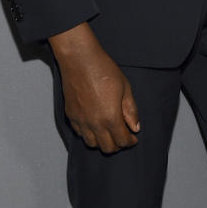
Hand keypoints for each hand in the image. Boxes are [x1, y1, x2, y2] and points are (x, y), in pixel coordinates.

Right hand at [48, 22, 139, 151]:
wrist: (80, 60)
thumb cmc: (104, 70)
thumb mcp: (125, 88)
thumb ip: (131, 111)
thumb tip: (135, 127)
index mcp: (111, 117)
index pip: (122, 141)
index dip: (130, 141)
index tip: (133, 137)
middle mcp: (94, 123)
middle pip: (107, 148)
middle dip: (118, 145)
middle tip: (123, 136)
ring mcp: (80, 120)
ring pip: (92, 143)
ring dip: (102, 141)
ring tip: (109, 132)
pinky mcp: (71, 115)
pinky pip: (80, 133)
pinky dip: (89, 134)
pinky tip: (95, 124)